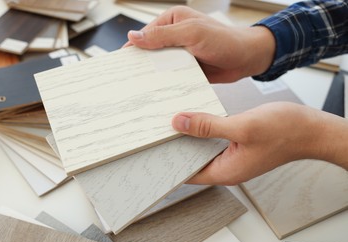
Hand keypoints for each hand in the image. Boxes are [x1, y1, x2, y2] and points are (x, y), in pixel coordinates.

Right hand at [125, 6, 275, 82]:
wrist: (248, 58)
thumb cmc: (225, 40)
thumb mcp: (191, 33)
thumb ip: (162, 36)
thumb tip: (134, 36)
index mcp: (172, 21)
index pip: (144, 35)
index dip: (132, 49)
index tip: (120, 64)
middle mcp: (174, 36)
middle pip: (150, 51)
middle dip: (141, 65)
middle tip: (127, 81)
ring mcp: (181, 53)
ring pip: (160, 66)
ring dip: (154, 76)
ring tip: (139, 90)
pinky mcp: (187, 68)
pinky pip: (171, 76)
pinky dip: (166, 83)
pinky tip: (159, 93)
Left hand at [171, 102, 347, 184]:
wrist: (311, 129)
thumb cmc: (286, 132)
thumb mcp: (242, 127)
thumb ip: (209, 126)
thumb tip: (180, 123)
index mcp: (225, 171)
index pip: (187, 174)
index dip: (168, 164)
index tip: (152, 150)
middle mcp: (227, 167)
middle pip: (192, 161)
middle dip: (175, 147)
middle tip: (157, 131)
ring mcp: (233, 156)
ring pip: (202, 149)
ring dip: (189, 137)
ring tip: (172, 122)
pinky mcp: (238, 145)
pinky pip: (213, 140)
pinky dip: (203, 130)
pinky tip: (196, 117)